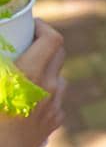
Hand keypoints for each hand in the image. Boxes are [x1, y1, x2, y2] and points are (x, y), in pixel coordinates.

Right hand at [0, 20, 66, 146]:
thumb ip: (2, 64)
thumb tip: (5, 59)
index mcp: (31, 75)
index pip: (53, 39)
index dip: (43, 26)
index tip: (30, 25)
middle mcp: (49, 88)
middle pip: (58, 54)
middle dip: (43, 44)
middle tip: (25, 42)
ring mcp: (54, 106)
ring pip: (58, 77)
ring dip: (45, 69)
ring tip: (24, 71)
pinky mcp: (54, 121)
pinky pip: (55, 99)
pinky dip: (44, 92)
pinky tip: (26, 97)